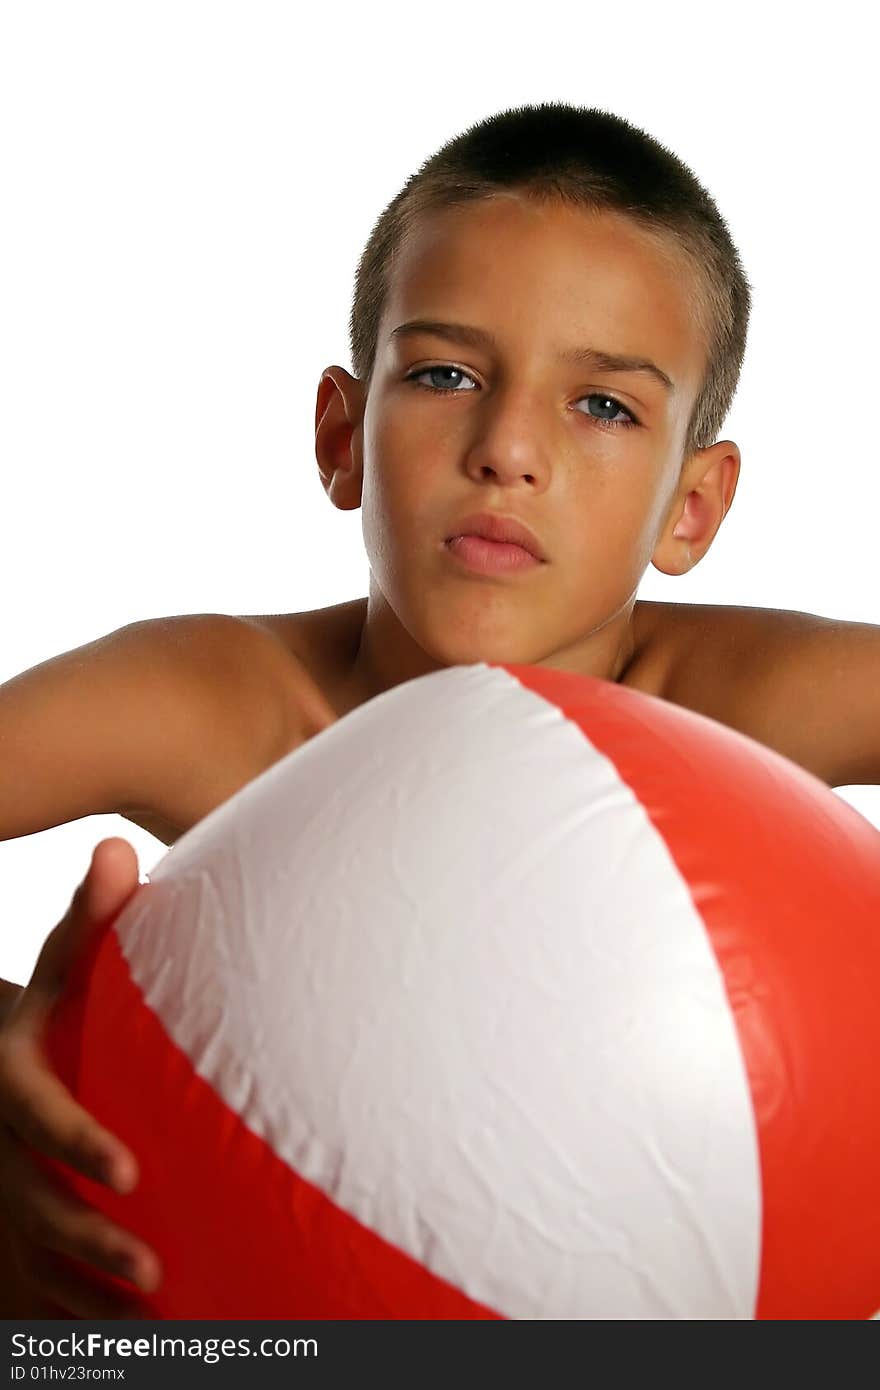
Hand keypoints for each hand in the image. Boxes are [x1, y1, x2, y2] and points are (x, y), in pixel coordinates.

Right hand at [0, 837, 162, 1316]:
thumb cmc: (44, 1015)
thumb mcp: (59, 967)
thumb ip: (89, 920)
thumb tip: (116, 848)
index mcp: (14, 1082)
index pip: (41, 1118)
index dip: (79, 1145)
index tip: (131, 1170)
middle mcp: (3, 1150)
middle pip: (38, 1204)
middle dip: (89, 1239)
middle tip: (151, 1266)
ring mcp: (4, 1201)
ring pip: (39, 1257)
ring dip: (90, 1291)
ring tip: (156, 1312)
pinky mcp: (14, 1241)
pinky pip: (39, 1291)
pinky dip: (79, 1319)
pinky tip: (138, 1339)